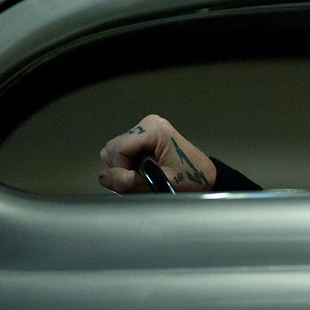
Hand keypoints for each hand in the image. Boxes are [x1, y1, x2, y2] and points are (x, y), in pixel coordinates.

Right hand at [98, 114, 215, 193]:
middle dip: (123, 168)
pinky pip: (122, 152)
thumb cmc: (192, 179)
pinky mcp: (144, 137)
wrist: (205, 177)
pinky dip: (130, 165)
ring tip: (148, 174)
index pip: (117, 149)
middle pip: (113, 150)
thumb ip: (129, 182)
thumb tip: (104, 177)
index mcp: (156, 130)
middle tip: (146, 178)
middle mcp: (149, 124)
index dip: (121, 169)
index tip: (137, 179)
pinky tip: (147, 170)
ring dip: (126, 168)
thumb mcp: (161, 185)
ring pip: (115, 152)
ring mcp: (146, 129)